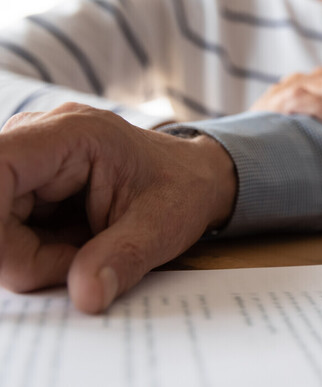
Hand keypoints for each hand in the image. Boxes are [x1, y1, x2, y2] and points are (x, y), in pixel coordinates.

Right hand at [0, 104, 236, 313]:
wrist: (192, 178)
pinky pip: (5, 231)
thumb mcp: (164, 226)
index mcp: (73, 134)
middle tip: (80, 267)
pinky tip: (73, 246)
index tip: (19, 268)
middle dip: (23, 256)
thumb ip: (124, 258)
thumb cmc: (182, 189)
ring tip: (86, 251)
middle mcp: (36, 137)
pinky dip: (33, 254)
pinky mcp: (21, 184)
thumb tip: (86, 297)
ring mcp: (25, 160)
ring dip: (31, 258)